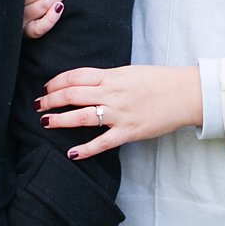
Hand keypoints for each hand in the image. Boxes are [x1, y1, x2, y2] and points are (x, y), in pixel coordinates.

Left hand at [36, 65, 202, 159]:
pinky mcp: (129, 131)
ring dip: (60, 119)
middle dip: (51, 100)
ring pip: (81, 117)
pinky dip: (85, 149)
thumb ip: (109, 78)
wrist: (186, 93)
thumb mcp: (131, 72)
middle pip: (72, 94)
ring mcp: (119, 113)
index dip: (56, 81)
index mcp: (112, 76)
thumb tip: (87, 83)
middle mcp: (112, 93)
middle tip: (38, 105)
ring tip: (46, 122)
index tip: (46, 87)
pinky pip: (102, 142)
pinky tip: (71, 153)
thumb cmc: (160, 81)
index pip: (76, 76)